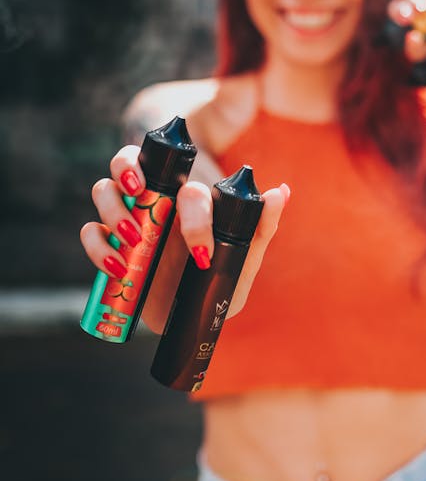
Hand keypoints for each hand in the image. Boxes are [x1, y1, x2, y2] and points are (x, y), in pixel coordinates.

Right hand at [80, 145, 289, 329]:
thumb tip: (280, 192)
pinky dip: (96, 243)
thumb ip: (262, 224)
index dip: (192, 207)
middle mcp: (158, 199)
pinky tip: (116, 266)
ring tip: (130, 240)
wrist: (193, 317)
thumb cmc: (223, 276)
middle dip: (128, 170)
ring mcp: (131, 220)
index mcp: (192, 198)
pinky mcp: (111, 245)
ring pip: (104, 190)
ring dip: (111, 208)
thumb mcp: (246, 255)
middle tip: (138, 192)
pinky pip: (90, 232)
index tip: (202, 249)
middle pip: (130, 163)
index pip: (185, 182)